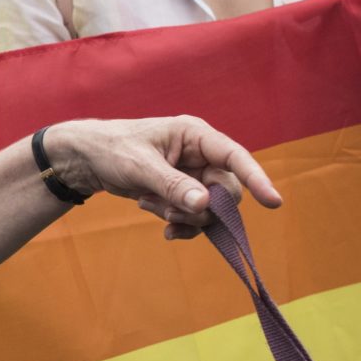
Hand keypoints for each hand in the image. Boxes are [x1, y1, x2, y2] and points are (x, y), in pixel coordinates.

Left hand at [44, 117, 280, 238]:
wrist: (87, 160)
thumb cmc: (112, 150)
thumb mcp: (139, 167)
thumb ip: (172, 186)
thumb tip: (205, 205)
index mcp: (195, 135)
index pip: (235, 156)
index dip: (256, 178)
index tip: (273, 202)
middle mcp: (200, 154)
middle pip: (226, 190)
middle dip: (202, 209)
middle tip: (170, 213)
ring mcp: (193, 175)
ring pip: (210, 208)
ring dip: (185, 217)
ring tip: (151, 207)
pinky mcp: (183, 193)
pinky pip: (197, 217)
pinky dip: (182, 225)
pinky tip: (163, 225)